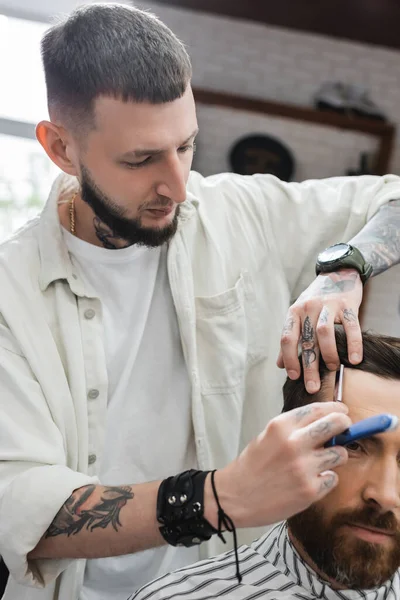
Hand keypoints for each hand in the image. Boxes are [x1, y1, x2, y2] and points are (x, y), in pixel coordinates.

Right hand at [204, 402, 349, 528]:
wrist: (235, 497)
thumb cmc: (252, 466)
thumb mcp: (267, 435)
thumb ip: (294, 428)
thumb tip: (324, 422)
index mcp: (281, 426)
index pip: (319, 409)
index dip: (336, 408)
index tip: (343, 411)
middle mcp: (294, 443)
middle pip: (337, 423)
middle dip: (345, 425)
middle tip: (344, 430)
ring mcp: (304, 467)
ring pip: (340, 453)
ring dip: (335, 456)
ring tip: (322, 461)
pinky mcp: (310, 490)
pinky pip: (332, 478)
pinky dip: (326, 479)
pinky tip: (312, 480)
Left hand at [277, 269, 362, 392]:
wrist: (337, 273)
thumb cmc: (316, 300)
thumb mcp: (299, 315)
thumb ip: (290, 338)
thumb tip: (279, 365)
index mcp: (294, 312)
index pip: (287, 337)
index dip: (289, 358)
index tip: (293, 377)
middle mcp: (308, 307)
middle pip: (306, 340)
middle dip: (309, 366)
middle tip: (312, 386)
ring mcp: (328, 305)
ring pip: (324, 332)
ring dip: (328, 354)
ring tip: (333, 369)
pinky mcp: (347, 304)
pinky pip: (350, 326)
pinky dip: (353, 343)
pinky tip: (355, 359)